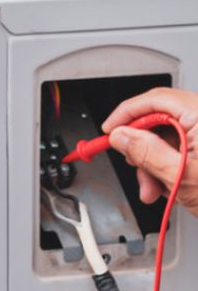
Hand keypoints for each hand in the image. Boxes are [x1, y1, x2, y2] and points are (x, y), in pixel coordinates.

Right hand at [102, 88, 197, 216]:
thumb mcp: (181, 175)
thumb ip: (147, 151)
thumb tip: (122, 135)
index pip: (156, 100)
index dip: (127, 114)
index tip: (109, 131)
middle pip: (159, 121)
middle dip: (141, 148)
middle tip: (135, 171)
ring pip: (167, 138)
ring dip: (153, 164)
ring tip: (154, 190)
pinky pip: (181, 149)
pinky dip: (168, 168)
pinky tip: (168, 187)